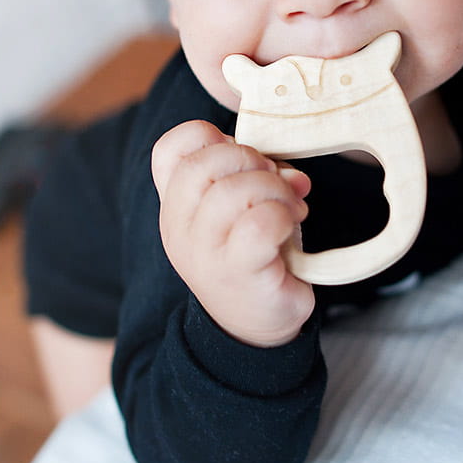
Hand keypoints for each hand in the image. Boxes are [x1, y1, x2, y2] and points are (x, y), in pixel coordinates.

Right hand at [152, 120, 314, 347]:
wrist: (254, 325)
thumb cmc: (252, 253)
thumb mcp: (246, 205)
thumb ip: (261, 175)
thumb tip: (292, 173)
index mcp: (177, 204)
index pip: (169, 149)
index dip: (209, 136)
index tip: (241, 157)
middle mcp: (180, 227)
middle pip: (201, 164)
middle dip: (249, 159)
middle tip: (274, 182)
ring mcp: (204, 252)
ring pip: (231, 191)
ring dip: (273, 189)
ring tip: (290, 207)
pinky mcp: (237, 272)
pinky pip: (258, 225)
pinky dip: (282, 215)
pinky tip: (289, 226)